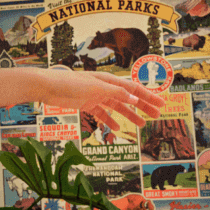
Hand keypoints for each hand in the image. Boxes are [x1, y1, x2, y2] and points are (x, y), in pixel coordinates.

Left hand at [36, 69, 165, 129]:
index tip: (162, 104)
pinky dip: (109, 120)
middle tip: (156, 116)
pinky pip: (101, 113)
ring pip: (116, 107)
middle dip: (143, 106)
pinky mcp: (86, 103)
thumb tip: (135, 99)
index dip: (148, 96)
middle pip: (128, 98)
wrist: (47, 86)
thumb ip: (116, 94)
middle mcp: (104, 87)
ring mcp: (95, 95)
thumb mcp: (96, 88)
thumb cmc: (70, 83)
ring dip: (129, 115)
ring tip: (141, 125)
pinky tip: (116, 128)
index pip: (133, 88)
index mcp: (109, 80)